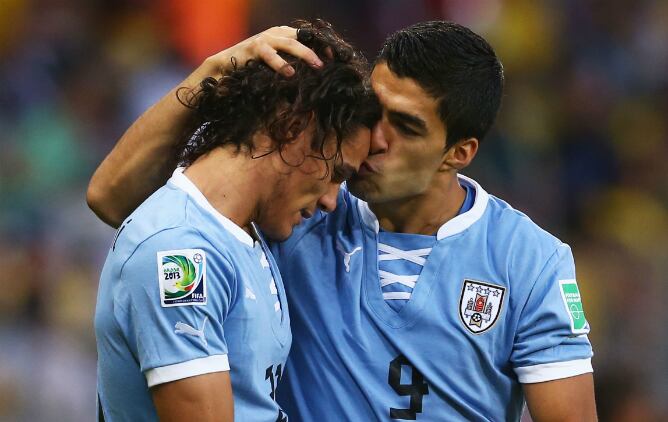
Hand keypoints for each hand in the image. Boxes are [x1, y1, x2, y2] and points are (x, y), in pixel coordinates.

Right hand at [204, 26, 323, 77]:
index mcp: (283, 35)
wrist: (225, 67)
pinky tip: (289, 73)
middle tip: (330, 62)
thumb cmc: (253, 68)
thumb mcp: (276, 64)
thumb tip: (314, 77)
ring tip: (316, 66)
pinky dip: (280, 63)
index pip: (307, 37)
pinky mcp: (253, 48)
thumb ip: (292, 65)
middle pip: (302, 37)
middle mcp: (275, 34)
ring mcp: (264, 39)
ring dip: (304, 54)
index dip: (322, 45)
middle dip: (318, 49)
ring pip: (289, 43)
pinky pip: (269, 55)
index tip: (334, 58)